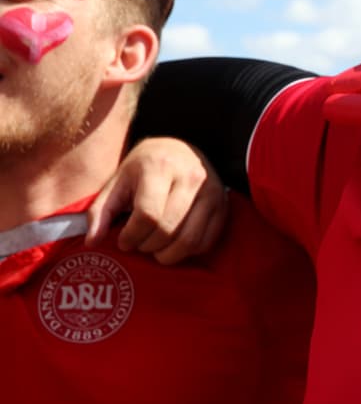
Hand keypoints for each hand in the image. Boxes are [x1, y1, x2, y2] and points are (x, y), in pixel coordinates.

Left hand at [85, 137, 229, 264]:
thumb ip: (101, 211)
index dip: (131, 236)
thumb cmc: (143, 168)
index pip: (148, 215)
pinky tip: (174, 244)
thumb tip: (93, 243)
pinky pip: (206, 241)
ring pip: (189, 240)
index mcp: (161, 167)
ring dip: (167, 254)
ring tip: (155, 248)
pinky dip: (188, 252)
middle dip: (147, 246)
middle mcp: (192, 177)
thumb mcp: (117, 182)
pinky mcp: (223, 205)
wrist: (179, 149)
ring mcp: (212, 191)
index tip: (123, 240)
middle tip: (138, 244)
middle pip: (167, 230)